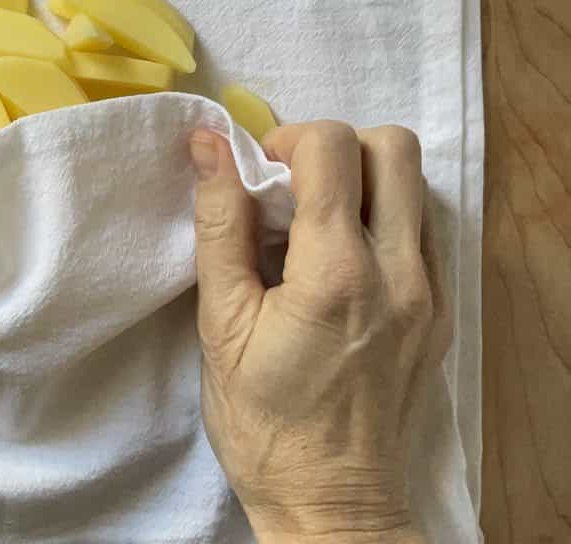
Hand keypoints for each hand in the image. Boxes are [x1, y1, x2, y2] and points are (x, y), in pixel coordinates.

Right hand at [190, 121, 450, 543]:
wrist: (333, 506)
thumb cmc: (262, 421)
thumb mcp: (220, 323)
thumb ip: (219, 223)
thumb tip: (207, 144)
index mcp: (335, 272)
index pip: (331, 146)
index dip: (284, 141)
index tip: (258, 178)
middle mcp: (398, 272)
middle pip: (392, 146)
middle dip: (333, 147)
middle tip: (293, 187)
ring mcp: (429, 293)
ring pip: (414, 182)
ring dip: (363, 180)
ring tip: (317, 222)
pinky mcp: (439, 313)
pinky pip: (423, 228)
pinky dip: (383, 218)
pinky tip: (344, 258)